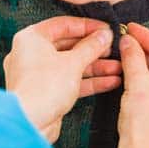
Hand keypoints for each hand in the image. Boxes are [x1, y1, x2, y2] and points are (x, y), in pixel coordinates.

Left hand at [4, 16, 121, 142]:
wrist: (30, 123)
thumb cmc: (43, 88)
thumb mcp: (73, 63)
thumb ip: (91, 47)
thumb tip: (104, 35)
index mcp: (31, 38)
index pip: (63, 25)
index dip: (87, 26)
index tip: (106, 29)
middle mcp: (32, 53)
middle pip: (68, 45)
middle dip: (93, 49)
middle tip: (113, 48)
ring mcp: (38, 73)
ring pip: (71, 64)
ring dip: (95, 66)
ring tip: (118, 67)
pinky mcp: (46, 91)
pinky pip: (69, 80)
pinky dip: (88, 81)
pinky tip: (110, 81)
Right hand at [107, 23, 148, 147]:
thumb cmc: (145, 127)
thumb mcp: (137, 83)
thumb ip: (134, 56)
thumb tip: (129, 41)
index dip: (148, 36)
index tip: (132, 29)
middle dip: (147, 52)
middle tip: (128, 41)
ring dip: (148, 67)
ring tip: (128, 57)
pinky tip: (135, 77)